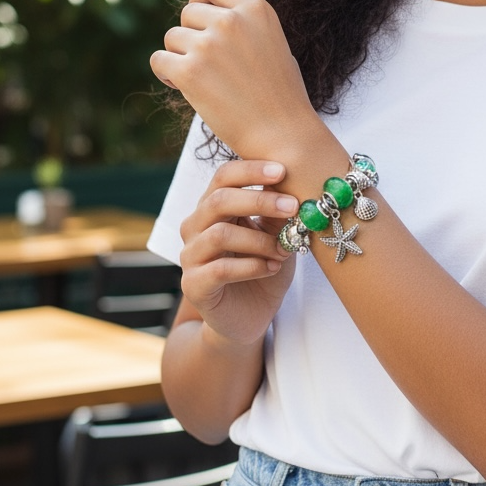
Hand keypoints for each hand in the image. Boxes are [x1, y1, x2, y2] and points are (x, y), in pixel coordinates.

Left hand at [150, 0, 318, 157]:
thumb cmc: (280, 94)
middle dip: (192, 36)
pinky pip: (159, 60)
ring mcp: (209, 45)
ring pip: (172, 38)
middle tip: (208, 64)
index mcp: (256, 9)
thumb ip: (243, 23)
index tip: (200, 21)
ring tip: (203, 80)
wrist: (283, 134)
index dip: (200, 0)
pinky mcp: (190, 72)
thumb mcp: (272, 41)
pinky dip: (166, 73)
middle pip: (188, 13)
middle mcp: (232, 21)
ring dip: (180, 57)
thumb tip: (209, 14)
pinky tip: (183, 87)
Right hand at [178, 159, 297, 345]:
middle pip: (218, 200)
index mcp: (213, 207)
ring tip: (284, 249)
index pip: (223, 176)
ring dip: (259, 240)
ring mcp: (191, 256)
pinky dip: (251, 266)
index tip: (282, 170)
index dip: (250, 170)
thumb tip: (295, 182)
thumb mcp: (277, 235)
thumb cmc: (264, 266)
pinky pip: (219, 269)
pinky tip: (272, 268)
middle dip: (259, 201)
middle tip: (293, 206)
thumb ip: (279, 212)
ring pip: (219, 235)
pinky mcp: (193, 285)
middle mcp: (195, 226)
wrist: (251, 316)